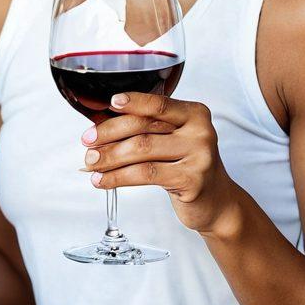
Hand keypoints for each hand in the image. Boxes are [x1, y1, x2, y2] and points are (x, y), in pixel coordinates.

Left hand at [82, 92, 241, 235]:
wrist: (217, 202)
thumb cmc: (187, 166)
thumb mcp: (173, 141)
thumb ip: (147, 129)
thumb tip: (101, 128)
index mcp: (195, 114)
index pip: (158, 104)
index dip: (132, 102)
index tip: (110, 103)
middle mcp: (200, 131)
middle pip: (144, 127)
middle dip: (109, 133)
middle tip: (88, 142)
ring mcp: (199, 156)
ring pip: (141, 150)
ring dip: (109, 157)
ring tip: (91, 163)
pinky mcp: (191, 180)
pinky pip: (145, 174)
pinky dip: (118, 177)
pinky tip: (102, 181)